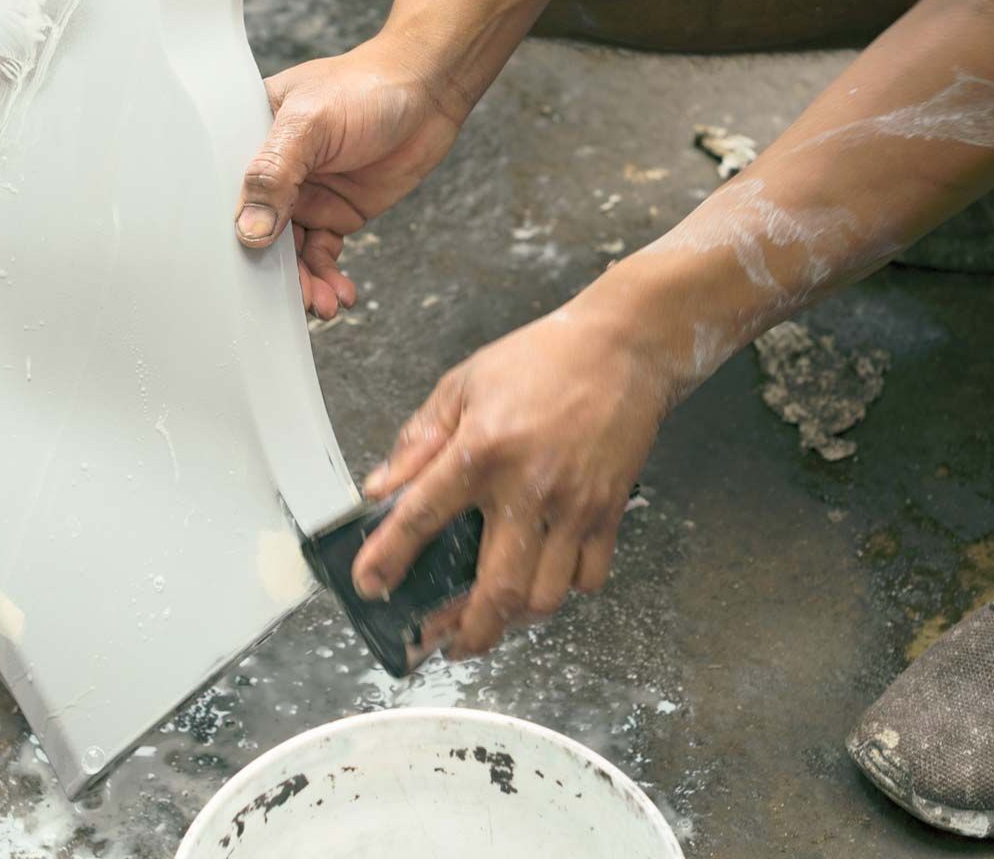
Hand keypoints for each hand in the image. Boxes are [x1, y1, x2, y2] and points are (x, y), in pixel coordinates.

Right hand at [235, 33, 464, 317]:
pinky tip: (340, 294)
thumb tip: (250, 231)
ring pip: (291, 251)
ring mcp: (305, 194)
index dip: (227, 234)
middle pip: (258, 232)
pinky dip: (329, 277)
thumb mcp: (310, 123)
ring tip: (322, 306)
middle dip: (271, 272)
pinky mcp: (336, 212)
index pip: (225, 194)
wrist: (428, 91)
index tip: (235, 273)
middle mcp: (274, 171)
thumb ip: (274, 174)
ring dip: (304, 283)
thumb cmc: (364, 86)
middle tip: (290, 300)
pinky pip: (323, 254)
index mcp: (249, 138)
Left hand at [350, 302, 666, 658]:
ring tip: (491, 618)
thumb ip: (419, 439)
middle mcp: (529, 487)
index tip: (371, 585)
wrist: (623, 349)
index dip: (389, 557)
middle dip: (467, 632)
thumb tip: (382, 488)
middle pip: (497, 588)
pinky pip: (589, 578)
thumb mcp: (463, 384)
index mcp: (483, 449)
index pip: (423, 516)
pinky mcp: (609, 512)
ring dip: (514, 619)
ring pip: (545, 596)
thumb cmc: (541, 360)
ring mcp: (574, 506)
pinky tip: (543, 580)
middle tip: (445, 644)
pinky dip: (564, 591)